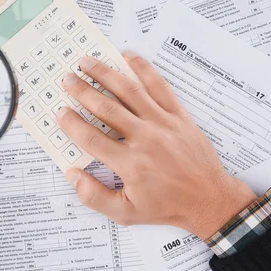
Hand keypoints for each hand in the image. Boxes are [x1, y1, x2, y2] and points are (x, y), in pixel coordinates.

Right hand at [57, 52, 257, 238]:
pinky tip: (129, 57)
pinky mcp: (179, 115)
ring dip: (106, 74)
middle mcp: (145, 139)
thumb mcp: (126, 214)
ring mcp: (163, 124)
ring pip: (130, 92)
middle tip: (67, 79)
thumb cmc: (167, 207)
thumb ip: (95, 196)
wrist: (210, 199)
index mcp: (130, 164)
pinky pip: (160, 87)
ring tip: (88, 61)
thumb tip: (73, 175)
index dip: (72, 124)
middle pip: (107, 109)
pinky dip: (144, 69)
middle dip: (83, 92)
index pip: (92, 138)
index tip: (60, 113)